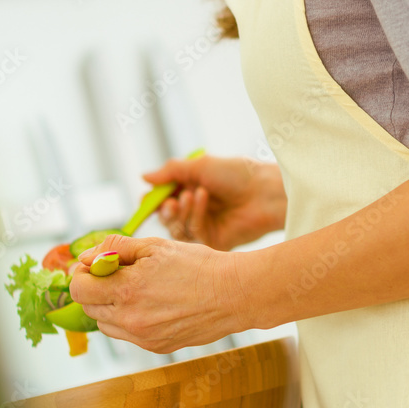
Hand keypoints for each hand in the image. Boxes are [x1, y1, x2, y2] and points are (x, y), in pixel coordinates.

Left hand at [68, 232, 249, 352]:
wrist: (232, 294)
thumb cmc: (196, 265)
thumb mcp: (155, 245)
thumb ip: (116, 248)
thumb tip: (86, 257)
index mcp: (127, 290)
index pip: (79, 288)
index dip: (82, 273)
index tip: (95, 264)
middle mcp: (130, 319)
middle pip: (89, 307)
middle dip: (95, 287)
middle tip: (116, 272)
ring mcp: (143, 337)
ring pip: (106, 323)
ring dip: (110, 304)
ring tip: (136, 286)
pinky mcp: (155, 347)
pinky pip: (127, 333)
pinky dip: (129, 318)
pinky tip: (151, 301)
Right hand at [141, 153, 286, 250]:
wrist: (265, 191)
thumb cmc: (237, 173)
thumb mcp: (200, 165)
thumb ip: (170, 171)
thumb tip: (143, 176)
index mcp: (191, 188)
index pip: (163, 199)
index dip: (152, 201)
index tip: (146, 200)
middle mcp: (196, 209)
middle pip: (166, 218)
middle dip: (164, 210)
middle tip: (169, 202)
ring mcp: (205, 226)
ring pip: (177, 229)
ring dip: (180, 212)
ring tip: (191, 195)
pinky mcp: (213, 241)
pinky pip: (193, 235)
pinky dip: (194, 216)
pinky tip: (204, 199)